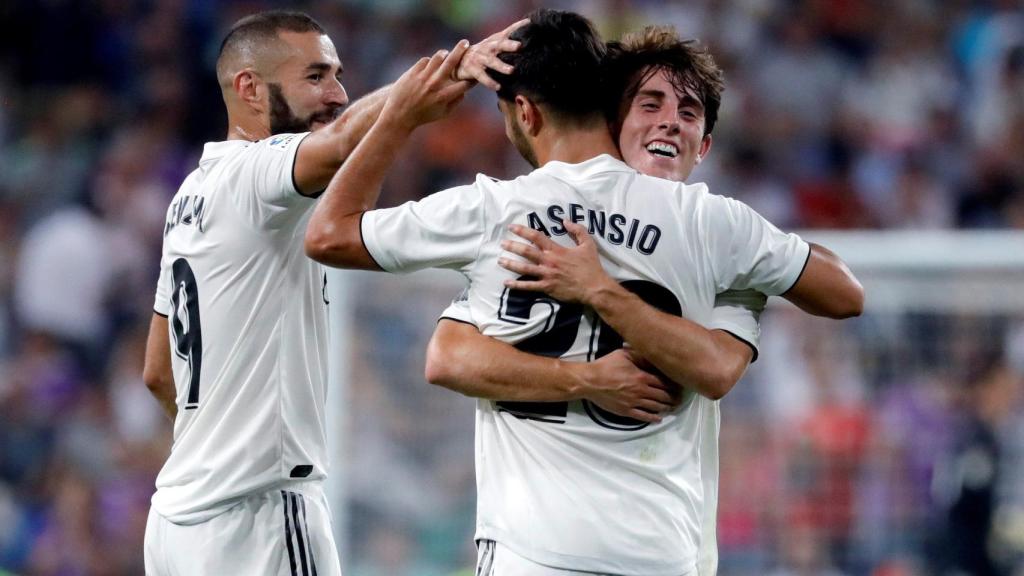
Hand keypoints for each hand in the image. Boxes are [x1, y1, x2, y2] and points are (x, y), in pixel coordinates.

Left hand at [382, 40, 473, 130]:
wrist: (399, 114)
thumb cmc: (423, 115)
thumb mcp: (442, 114)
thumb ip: (455, 102)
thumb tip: (464, 91)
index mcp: (444, 96)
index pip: (464, 83)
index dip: (472, 78)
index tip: (474, 73)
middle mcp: (434, 84)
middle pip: (451, 62)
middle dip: (460, 50)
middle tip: (466, 42)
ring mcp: (423, 77)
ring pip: (437, 57)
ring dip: (443, 54)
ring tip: (446, 54)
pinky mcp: (412, 73)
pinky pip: (425, 60)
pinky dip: (429, 61)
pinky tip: (430, 65)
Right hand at [456, 19, 528, 89]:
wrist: (460, 61)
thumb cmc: (483, 53)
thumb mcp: (495, 44)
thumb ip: (508, 38)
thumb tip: (526, 28)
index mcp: (494, 41)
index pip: (507, 32)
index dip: (517, 27)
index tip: (529, 22)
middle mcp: (487, 47)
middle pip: (498, 45)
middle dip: (509, 45)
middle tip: (519, 46)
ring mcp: (479, 58)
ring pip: (491, 62)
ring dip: (501, 66)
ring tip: (511, 70)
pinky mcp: (473, 69)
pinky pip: (482, 77)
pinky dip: (490, 82)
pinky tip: (498, 87)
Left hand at [499, 221, 614, 304]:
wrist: (594, 288)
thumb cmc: (591, 266)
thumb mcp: (588, 244)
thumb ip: (577, 230)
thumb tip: (565, 221)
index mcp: (557, 250)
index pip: (536, 237)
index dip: (523, 231)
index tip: (512, 228)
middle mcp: (549, 261)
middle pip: (526, 252)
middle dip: (512, 246)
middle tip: (502, 243)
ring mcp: (546, 275)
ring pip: (524, 268)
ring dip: (511, 264)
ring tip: (500, 261)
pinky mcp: (547, 288)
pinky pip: (529, 286)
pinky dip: (517, 285)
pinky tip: (506, 283)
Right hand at [582, 349, 681, 422]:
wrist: (590, 381)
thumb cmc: (606, 366)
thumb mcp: (624, 355)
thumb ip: (639, 355)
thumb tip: (651, 355)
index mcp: (642, 377)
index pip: (664, 383)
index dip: (674, 385)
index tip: (680, 387)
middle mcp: (641, 391)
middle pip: (663, 396)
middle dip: (673, 398)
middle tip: (680, 399)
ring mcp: (634, 402)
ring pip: (655, 407)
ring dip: (666, 408)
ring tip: (672, 408)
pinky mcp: (626, 411)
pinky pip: (643, 417)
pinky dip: (653, 418)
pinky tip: (659, 419)